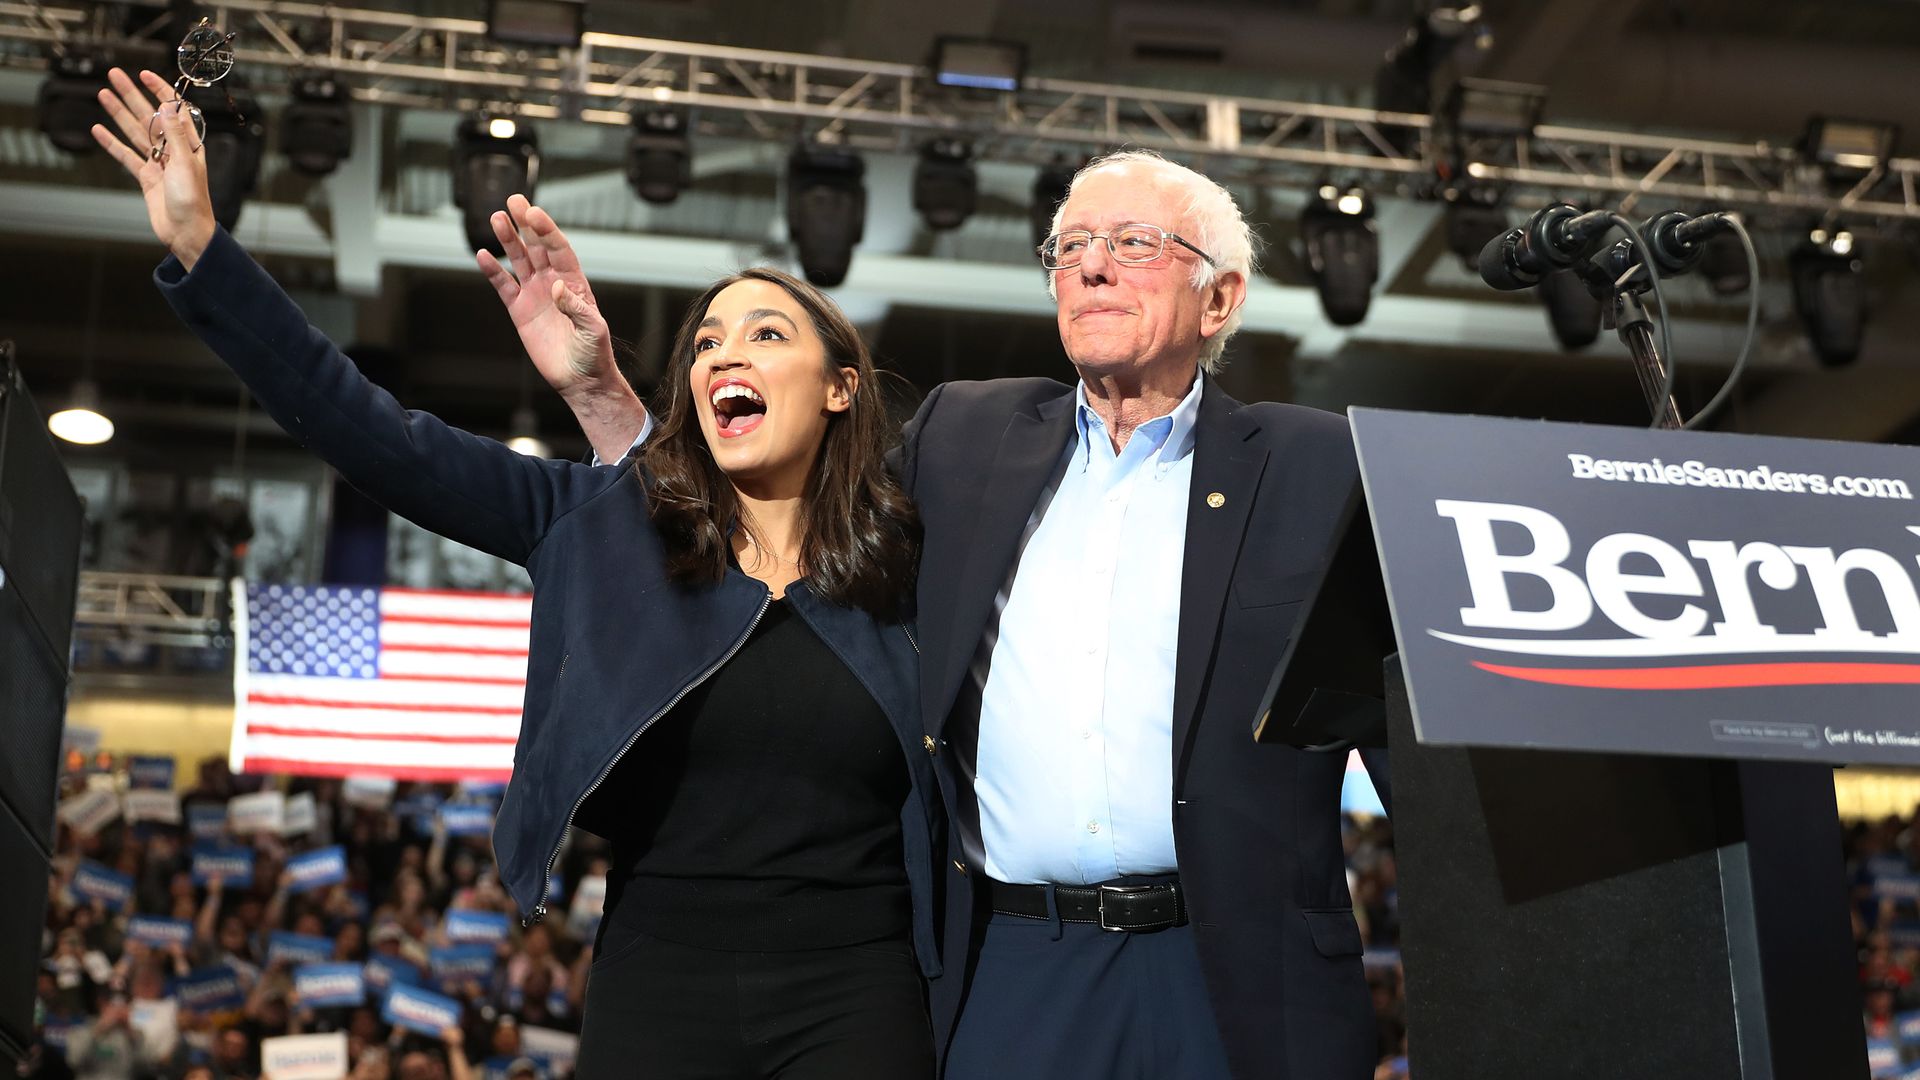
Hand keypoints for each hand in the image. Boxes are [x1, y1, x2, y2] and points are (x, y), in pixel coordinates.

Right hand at [90, 68, 216, 267]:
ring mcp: (158, 163)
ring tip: (103, 94)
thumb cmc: (193, 201)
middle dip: (132, 95)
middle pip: (148, 116)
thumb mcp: (184, 164)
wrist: (186, 233)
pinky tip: (99, 129)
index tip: (145, 74)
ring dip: (119, 113)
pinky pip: (126, 156)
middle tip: (114, 75)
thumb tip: (168, 105)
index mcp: (188, 145)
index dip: (160, 91)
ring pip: (135, 132)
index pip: (173, 110)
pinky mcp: (146, 178)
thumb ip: (174, 135)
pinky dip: (112, 143)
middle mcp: (172, 151)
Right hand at [476, 195, 616, 399]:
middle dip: (526, 223)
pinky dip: (493, 271)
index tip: (534, 213)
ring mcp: (535, 294)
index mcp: (575, 283)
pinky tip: (483, 255)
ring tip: (497, 218)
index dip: (547, 230)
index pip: (559, 249)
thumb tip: (558, 288)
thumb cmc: (594, 354)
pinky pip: (504, 285)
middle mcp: (554, 283)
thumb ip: (577, 308)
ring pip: (519, 260)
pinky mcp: (519, 310)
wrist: (580, 379)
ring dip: (508, 240)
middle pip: (537, 246)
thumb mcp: (593, 330)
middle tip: (514, 200)